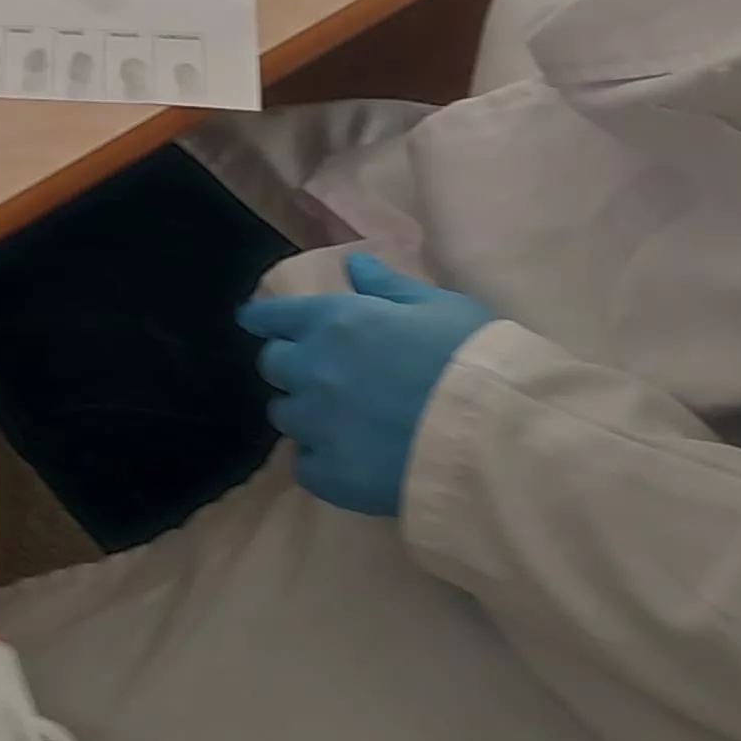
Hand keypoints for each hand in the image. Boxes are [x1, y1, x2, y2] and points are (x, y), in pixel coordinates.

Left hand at [237, 252, 495, 518]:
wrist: (488, 434)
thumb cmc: (470, 356)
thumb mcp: (438, 305)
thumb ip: (387, 286)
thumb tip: (352, 266)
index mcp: (336, 321)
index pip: (275, 316)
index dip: (262, 318)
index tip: (252, 321)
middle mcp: (313, 369)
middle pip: (273, 365)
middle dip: (290, 364)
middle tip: (318, 372)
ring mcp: (315, 425)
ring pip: (286, 416)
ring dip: (305, 412)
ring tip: (340, 420)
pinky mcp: (326, 474)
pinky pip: (304, 464)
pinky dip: (320, 459)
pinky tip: (348, 459)